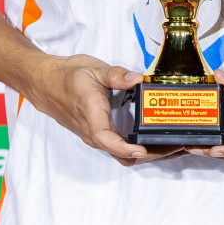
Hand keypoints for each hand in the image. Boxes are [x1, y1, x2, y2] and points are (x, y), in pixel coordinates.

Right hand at [19, 54, 178, 165]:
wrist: (47, 83)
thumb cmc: (68, 77)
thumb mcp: (93, 69)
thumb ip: (116, 75)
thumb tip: (137, 78)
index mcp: (92, 117)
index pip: (108, 140)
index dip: (126, 148)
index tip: (143, 149)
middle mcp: (94, 133)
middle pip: (123, 154)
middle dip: (151, 155)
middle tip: (177, 146)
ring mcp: (97, 136)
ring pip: (123, 154)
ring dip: (148, 153)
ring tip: (172, 145)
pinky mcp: (100, 135)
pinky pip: (120, 148)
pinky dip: (139, 148)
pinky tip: (155, 139)